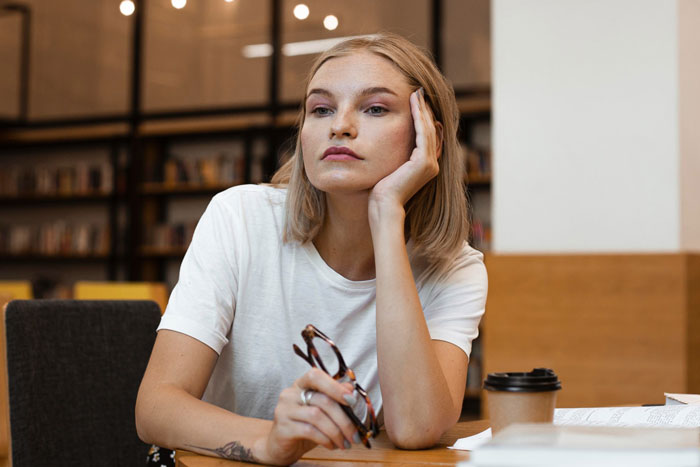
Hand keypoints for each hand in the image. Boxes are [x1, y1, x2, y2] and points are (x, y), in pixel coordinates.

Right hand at [255, 368, 358, 464]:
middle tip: (354, 435)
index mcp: (301, 384)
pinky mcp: (283, 428)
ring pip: (317, 416)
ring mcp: (284, 410)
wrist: (280, 446)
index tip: (352, 400)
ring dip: (336, 432)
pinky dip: (325, 439)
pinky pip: (309, 431)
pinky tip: (331, 445)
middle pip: (323, 400)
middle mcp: (290, 393)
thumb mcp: (322, 411)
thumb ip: (335, 399)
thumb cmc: (304, 426)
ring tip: (344, 443)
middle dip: (344, 420)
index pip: (316, 376)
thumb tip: (351, 389)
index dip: (335, 387)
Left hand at [369, 88, 442, 210]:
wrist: (383, 205)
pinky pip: (423, 133)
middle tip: (419, 92)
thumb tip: (387, 141)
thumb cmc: (380, 190)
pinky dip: (419, 117)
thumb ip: (395, 155)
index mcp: (426, 166)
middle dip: (425, 110)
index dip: (423, 118)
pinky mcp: (424, 162)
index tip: (416, 102)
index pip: (428, 136)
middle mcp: (432, 164)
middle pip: (431, 130)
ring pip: (429, 129)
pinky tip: (414, 104)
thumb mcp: (390, 167)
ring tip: (417, 93)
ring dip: (423, 109)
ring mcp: (430, 163)